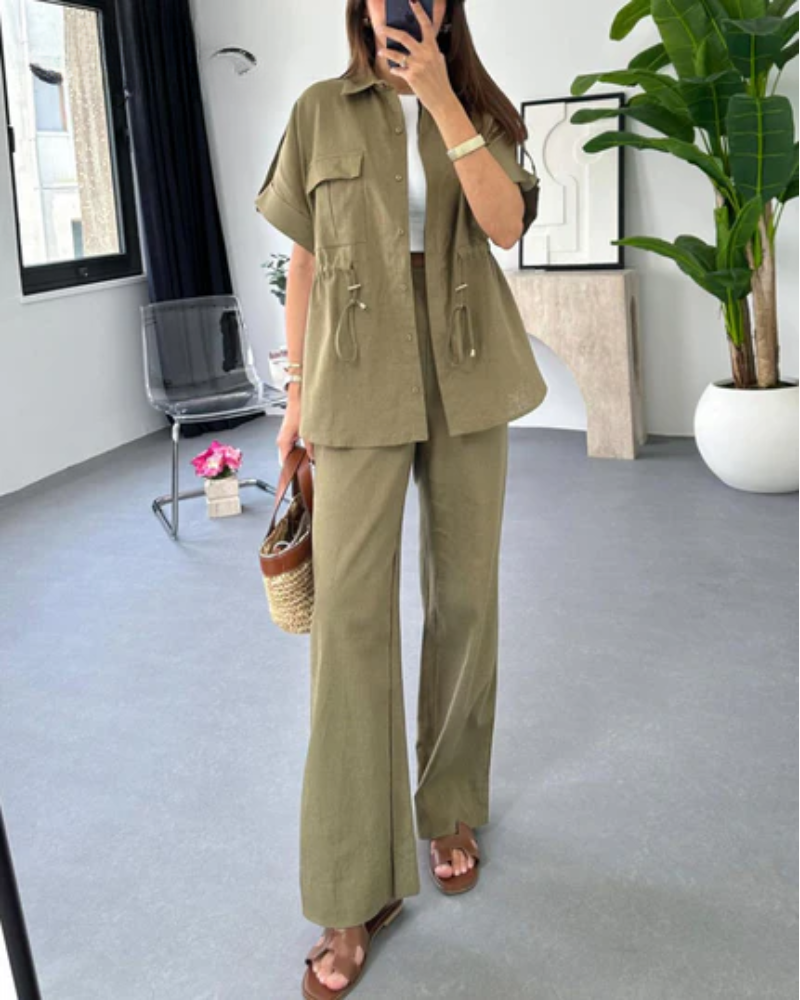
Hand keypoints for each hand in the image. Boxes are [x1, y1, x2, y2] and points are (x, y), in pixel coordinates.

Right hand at [277, 394, 314, 464]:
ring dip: (300, 456)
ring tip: (310, 459)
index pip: (285, 463)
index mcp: (283, 442)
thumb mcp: (308, 430)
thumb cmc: (299, 408)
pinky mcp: (291, 433)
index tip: (300, 476)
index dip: (293, 470)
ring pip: (292, 453)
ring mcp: (286, 437)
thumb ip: (311, 446)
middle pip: (288, 459)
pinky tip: (310, 450)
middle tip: (309, 467)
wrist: (298, 395)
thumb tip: (313, 458)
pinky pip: (294, 446)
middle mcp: (282, 440)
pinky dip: (301, 449)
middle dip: (298, 464)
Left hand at [378, 1, 454, 115]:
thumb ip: (430, 51)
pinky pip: (398, 70)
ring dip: (387, 52)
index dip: (419, 11)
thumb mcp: (439, 62)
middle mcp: (425, 54)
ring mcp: (417, 65)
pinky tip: (393, 70)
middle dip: (390, 31)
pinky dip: (395, 70)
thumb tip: (420, 45)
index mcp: (433, 48)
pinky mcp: (411, 76)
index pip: (426, 25)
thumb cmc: (441, 81)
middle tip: (380, 27)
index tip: (412, 1)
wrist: (442, 99)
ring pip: (397, 54)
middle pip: (404, 36)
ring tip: (381, 51)